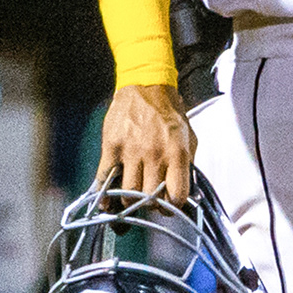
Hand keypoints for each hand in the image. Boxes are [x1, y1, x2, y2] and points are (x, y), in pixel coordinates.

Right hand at [98, 82, 195, 202]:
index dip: (171, 207)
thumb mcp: (189, 137)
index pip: (176, 196)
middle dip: (149, 205)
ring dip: (129, 200)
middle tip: (148, 200)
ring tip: (132, 194)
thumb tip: (187, 193)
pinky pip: (105, 179)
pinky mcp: (112, 146)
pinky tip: (106, 201)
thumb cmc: (169, 114)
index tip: (167, 205)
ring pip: (127, 193)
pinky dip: (104, 195)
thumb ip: (188, 165)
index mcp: (177, 153)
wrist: (146, 86)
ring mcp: (131, 151)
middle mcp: (154, 154)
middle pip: (149, 199)